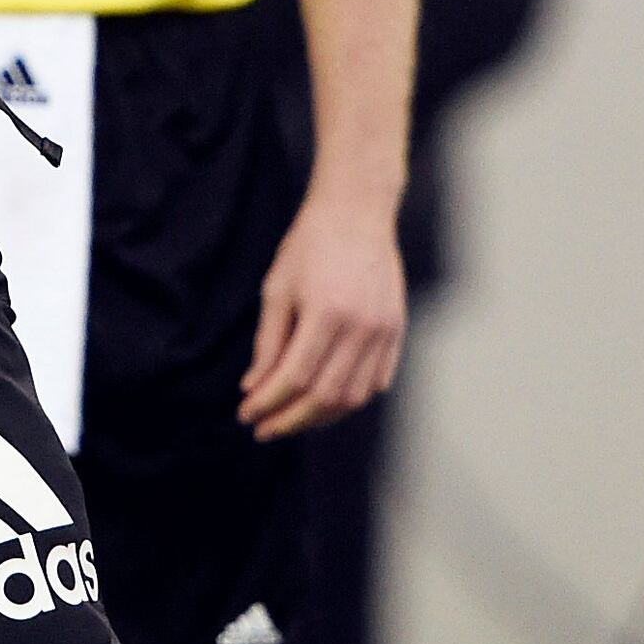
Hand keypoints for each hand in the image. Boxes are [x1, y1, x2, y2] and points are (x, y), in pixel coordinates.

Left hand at [239, 190, 407, 439]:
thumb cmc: (309, 247)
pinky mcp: (397, 332)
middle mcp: (362, 329)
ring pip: (355, 397)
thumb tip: (253, 388)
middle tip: (264, 430)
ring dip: (320, 417)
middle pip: (326, 397)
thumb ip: (267, 343)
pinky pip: (377, 381)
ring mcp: (385, 332)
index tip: (246, 415)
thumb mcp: (277, 290)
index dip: (267, 403)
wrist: (356, 214)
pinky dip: (351, 400)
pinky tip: (325, 403)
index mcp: (327, 315)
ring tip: (291, 419)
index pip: (294, 378)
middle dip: (291, 420)